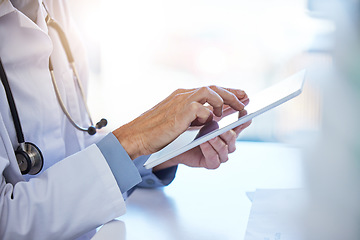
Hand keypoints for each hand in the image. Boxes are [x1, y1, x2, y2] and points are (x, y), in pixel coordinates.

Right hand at [113, 86, 246, 159]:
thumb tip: (212, 117)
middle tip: (245, 100)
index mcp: (182, 96)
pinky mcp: (179, 112)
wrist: (136, 136)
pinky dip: (208, 114)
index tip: (241, 96)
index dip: (227, 92)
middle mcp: (182, 95)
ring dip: (224, 100)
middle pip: (213, 87)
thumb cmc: (155, 131)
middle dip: (232, 93)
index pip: (209, 89)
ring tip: (232, 111)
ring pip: (209, 91)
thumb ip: (193, 115)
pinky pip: (200, 107)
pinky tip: (210, 121)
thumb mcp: (177, 120)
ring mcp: (180, 102)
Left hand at [153, 109, 251, 170]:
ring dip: (218, 141)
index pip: (240, 124)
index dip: (243, 118)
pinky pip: (214, 159)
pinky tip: (204, 143)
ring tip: (211, 135)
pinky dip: (209, 150)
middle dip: (228, 130)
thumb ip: (214, 109)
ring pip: (225, 148)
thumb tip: (227, 96)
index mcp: (227, 130)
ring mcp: (220, 154)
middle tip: (222, 125)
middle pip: (233, 136)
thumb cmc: (190, 131)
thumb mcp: (201, 117)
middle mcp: (227, 142)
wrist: (174, 148)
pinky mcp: (211, 163)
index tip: (242, 110)